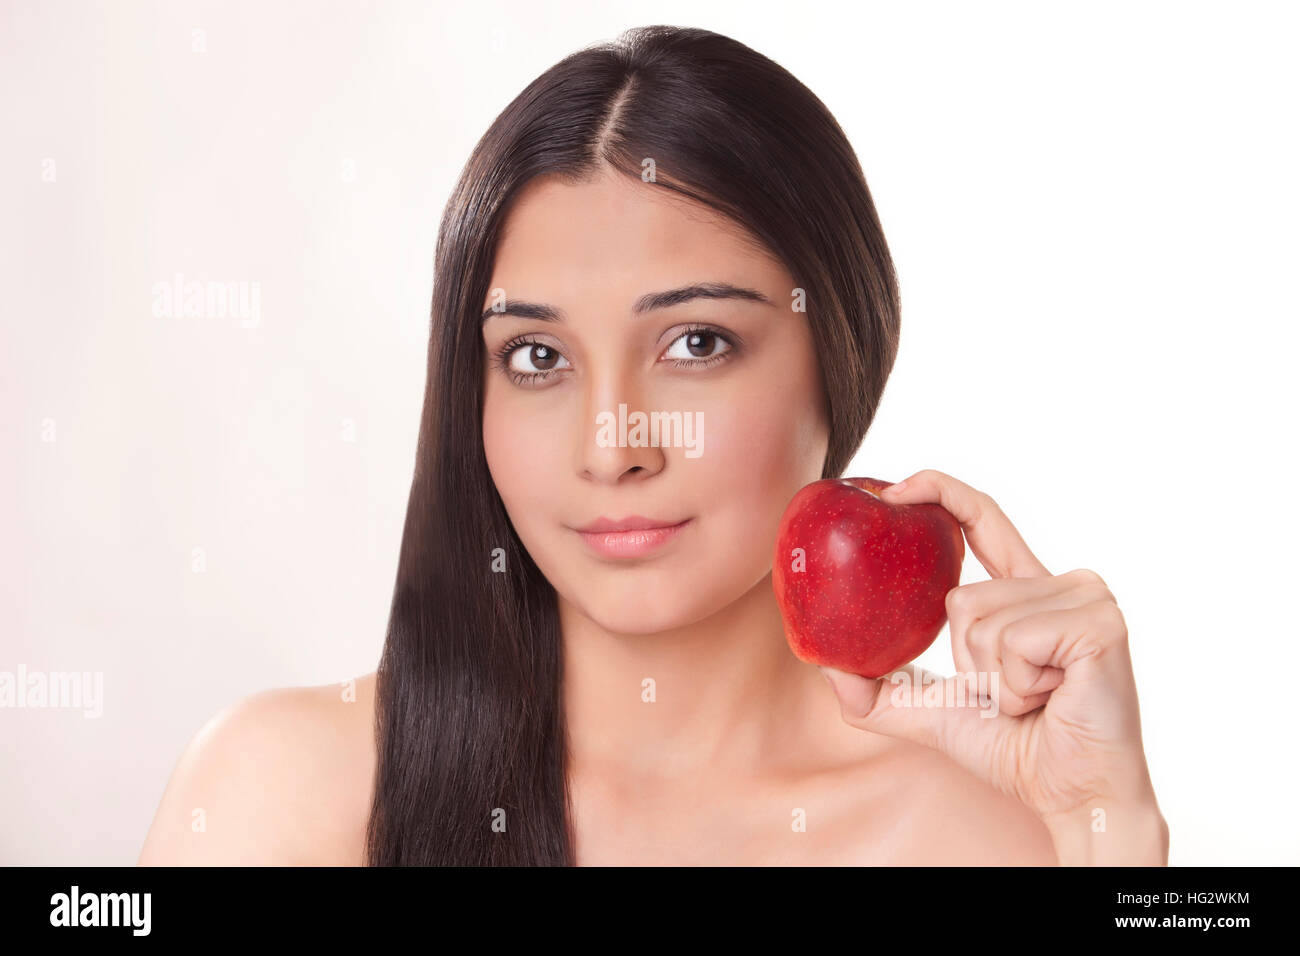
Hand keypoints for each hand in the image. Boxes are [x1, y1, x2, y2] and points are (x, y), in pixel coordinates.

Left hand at [818, 468, 1167, 864]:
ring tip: (1036, 698)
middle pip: (961, 596)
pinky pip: (1015, 642)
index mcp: (1028, 588)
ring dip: (995, 679)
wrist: (1075, 795)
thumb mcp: (933, 712)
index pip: (980, 519)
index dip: (938, 491)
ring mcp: (1087, 597)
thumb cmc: (1016, 750)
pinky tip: (1053, 699)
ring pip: (983, 619)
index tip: (893, 492)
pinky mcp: (1100, 624)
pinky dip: (1017, 686)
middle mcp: (1063, 581)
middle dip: (968, 660)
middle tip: (1012, 693)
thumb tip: (826, 668)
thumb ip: (881, 691)